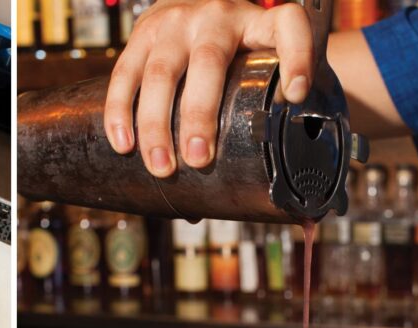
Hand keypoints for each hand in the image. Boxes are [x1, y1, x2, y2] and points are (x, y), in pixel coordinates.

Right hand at [105, 0, 314, 176]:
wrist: (190, 2)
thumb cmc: (232, 54)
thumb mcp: (256, 67)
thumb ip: (266, 120)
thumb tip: (290, 216)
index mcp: (259, 23)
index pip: (288, 27)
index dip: (297, 57)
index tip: (297, 94)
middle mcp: (217, 16)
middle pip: (207, 62)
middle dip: (200, 114)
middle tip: (198, 159)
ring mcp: (175, 23)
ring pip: (160, 72)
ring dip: (156, 124)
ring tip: (161, 167)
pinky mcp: (140, 33)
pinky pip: (123, 74)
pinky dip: (119, 112)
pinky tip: (122, 143)